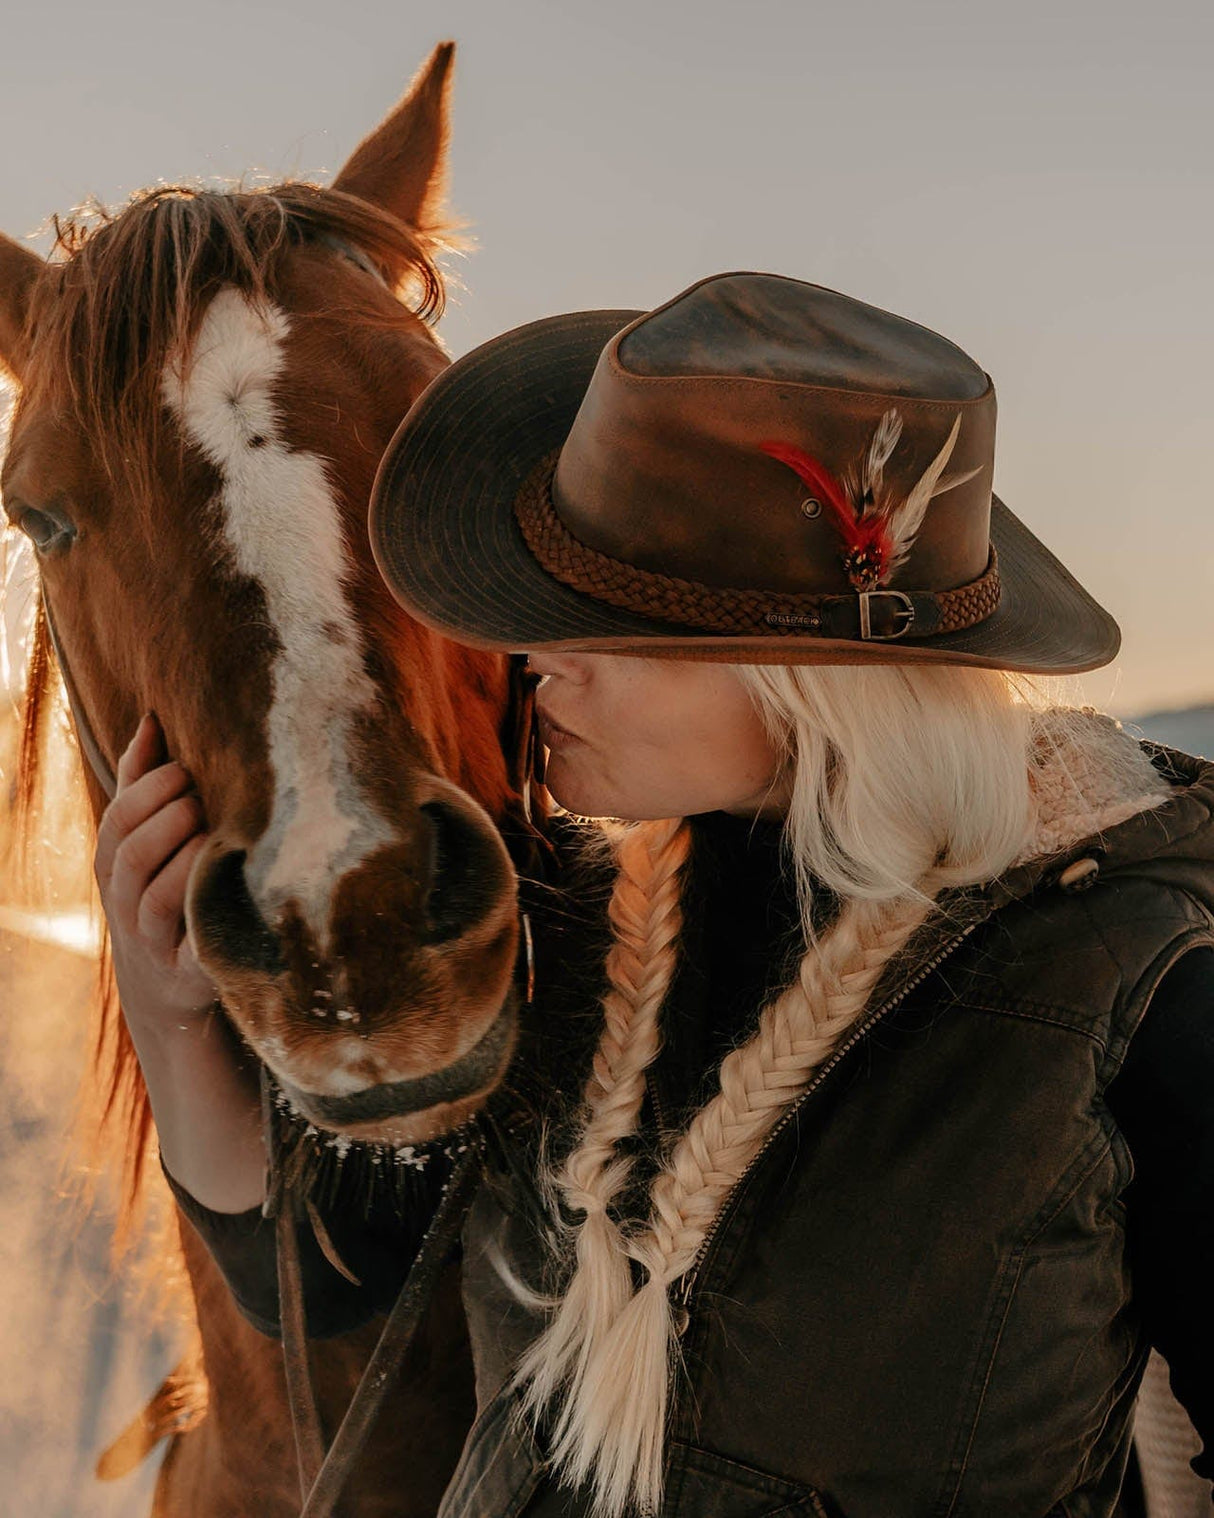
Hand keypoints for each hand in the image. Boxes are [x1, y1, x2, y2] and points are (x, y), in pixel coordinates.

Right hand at [94, 713, 216, 1035]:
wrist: (168, 984)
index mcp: (115, 863)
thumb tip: (152, 718)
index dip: (148, 790)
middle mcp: (126, 902)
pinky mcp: (189, 972)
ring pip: (158, 899)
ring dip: (187, 861)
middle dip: (167, 820)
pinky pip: (195, 948)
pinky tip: (235, 888)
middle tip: (203, 800)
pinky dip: (209, 920)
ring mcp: (155, 941)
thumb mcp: (145, 839)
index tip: (185, 769)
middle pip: (133, 856)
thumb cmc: (163, 887)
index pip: (119, 819)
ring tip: (217, 834)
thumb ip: (143, 782)